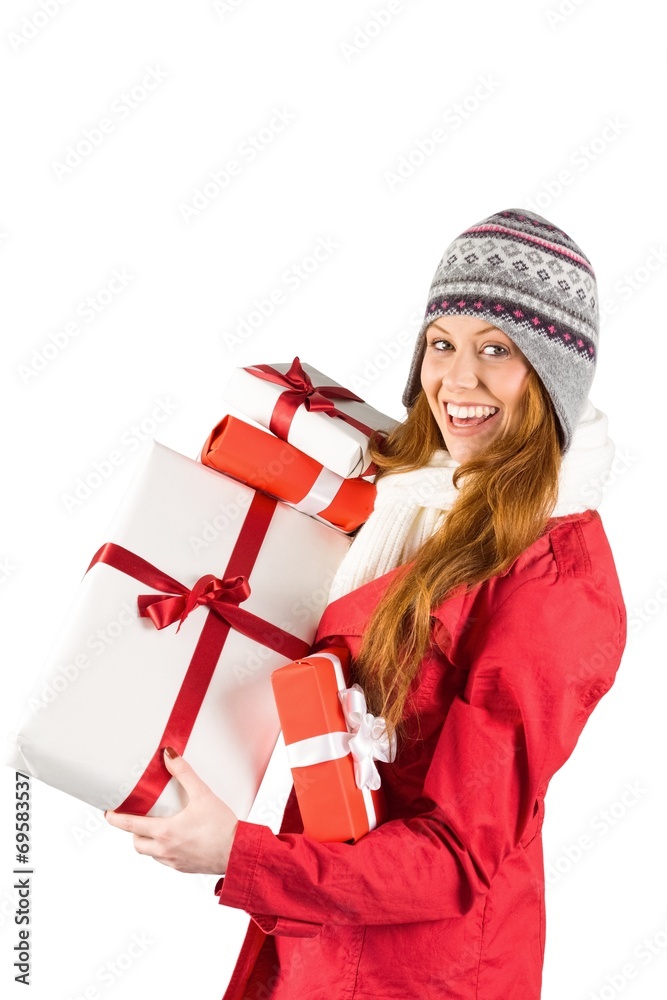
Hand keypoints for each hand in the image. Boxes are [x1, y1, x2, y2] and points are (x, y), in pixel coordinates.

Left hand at [104, 747, 237, 873]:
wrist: (238, 853)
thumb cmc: (222, 826)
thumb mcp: (203, 794)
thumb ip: (184, 773)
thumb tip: (169, 756)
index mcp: (165, 832)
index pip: (131, 826)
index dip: (116, 819)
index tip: (107, 814)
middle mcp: (165, 850)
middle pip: (136, 843)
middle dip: (133, 831)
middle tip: (138, 817)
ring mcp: (174, 862)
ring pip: (150, 853)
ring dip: (148, 841)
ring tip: (158, 827)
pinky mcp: (184, 868)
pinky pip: (165, 860)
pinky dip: (163, 850)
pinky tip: (176, 839)